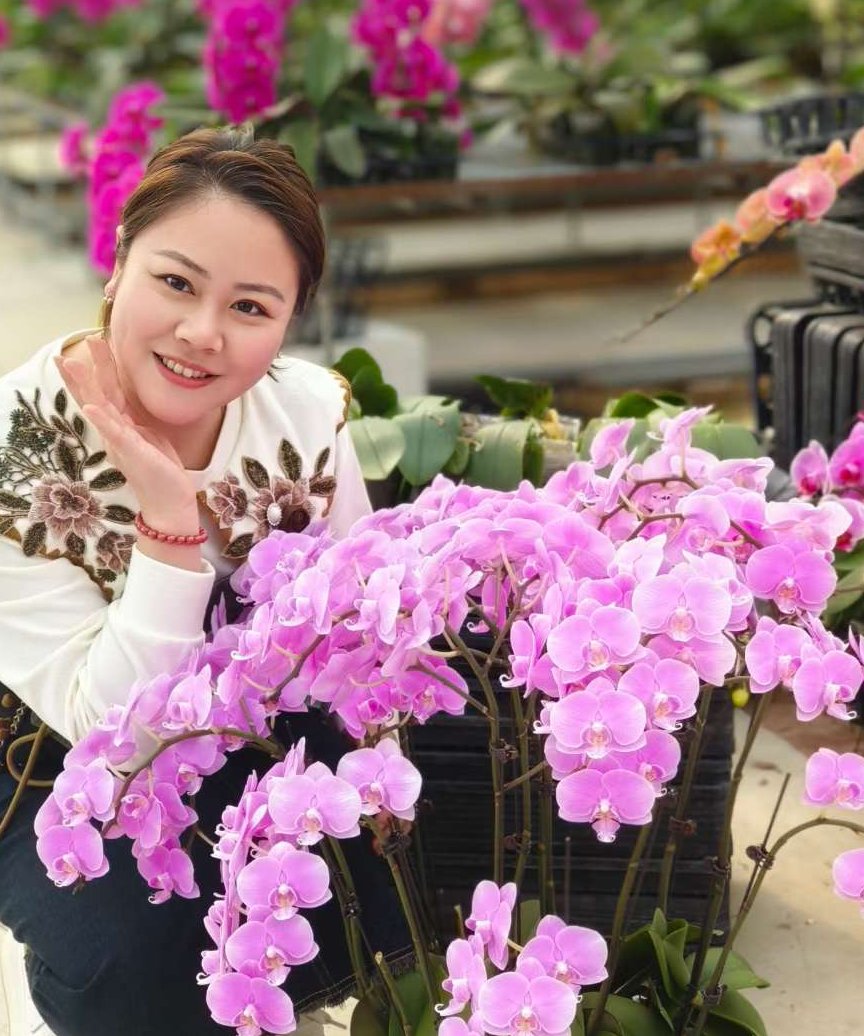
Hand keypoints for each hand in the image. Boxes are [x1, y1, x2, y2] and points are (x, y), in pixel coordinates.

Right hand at [55, 335, 197, 528]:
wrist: (170, 502)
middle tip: (80, 343)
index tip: (92, 345)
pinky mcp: (132, 453)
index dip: (100, 370)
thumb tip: (131, 412)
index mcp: (122, 428)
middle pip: (99, 394)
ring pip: (101, 408)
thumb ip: (137, 425)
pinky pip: (115, 434)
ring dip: (87, 386)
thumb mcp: (150, 440)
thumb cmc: (162, 472)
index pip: (107, 393)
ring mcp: (121, 443)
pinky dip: (103, 420)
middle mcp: (115, 433)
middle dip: (89, 369)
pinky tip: (92, 407)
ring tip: (74, 364)